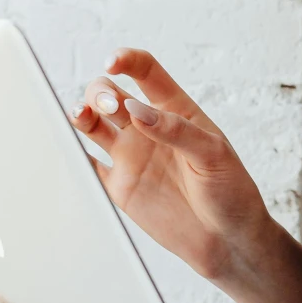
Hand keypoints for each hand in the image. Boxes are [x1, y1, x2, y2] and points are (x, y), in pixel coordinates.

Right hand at [71, 47, 271, 288]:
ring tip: (81, 117)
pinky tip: (70, 148)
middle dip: (101, 92)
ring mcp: (132, 156)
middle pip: (111, 93)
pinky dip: (74, 153)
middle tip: (111, 108)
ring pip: (93, 123)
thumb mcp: (214, 155)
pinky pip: (88, 164)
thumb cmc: (231, 192)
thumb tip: (136, 110)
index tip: (113, 62)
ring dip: (81, 113)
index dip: (127, 60)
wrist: (228, 241)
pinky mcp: (120, 186)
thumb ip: (175, 130)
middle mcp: (148, 128)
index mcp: (176, 111)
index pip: (146, 73)